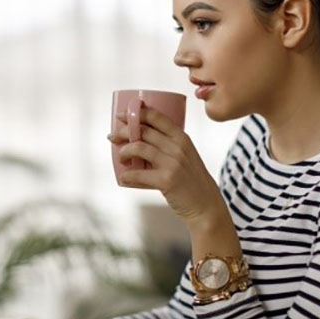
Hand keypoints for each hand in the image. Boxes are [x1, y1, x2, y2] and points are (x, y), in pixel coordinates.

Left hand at [109, 106, 227, 227]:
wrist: (205, 205)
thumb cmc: (192, 181)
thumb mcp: (186, 156)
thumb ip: (169, 146)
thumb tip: (138, 140)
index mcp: (182, 138)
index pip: (156, 117)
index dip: (136, 113)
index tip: (121, 115)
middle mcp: (178, 147)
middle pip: (143, 130)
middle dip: (123, 131)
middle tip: (113, 137)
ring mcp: (173, 163)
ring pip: (138, 147)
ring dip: (124, 151)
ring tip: (121, 157)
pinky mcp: (167, 180)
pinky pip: (138, 173)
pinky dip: (127, 175)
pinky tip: (123, 177)